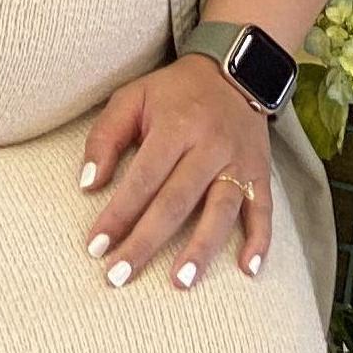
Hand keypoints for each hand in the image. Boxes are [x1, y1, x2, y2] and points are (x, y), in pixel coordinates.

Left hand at [76, 51, 274, 290]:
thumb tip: (89, 183)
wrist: (234, 70)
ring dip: (201, 249)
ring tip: (180, 282)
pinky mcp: (261, 172)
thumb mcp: (133, 97)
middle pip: (176, 201)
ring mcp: (238, 161)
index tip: (96, 247)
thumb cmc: (174, 92)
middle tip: (120, 276)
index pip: (143, 178)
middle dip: (146, 241)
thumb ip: (106, 136)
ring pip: (221, 210)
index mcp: (175, 125)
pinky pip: (264, 210)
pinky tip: (248, 270)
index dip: (118, 213)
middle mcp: (209, 145)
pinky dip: (259, 240)